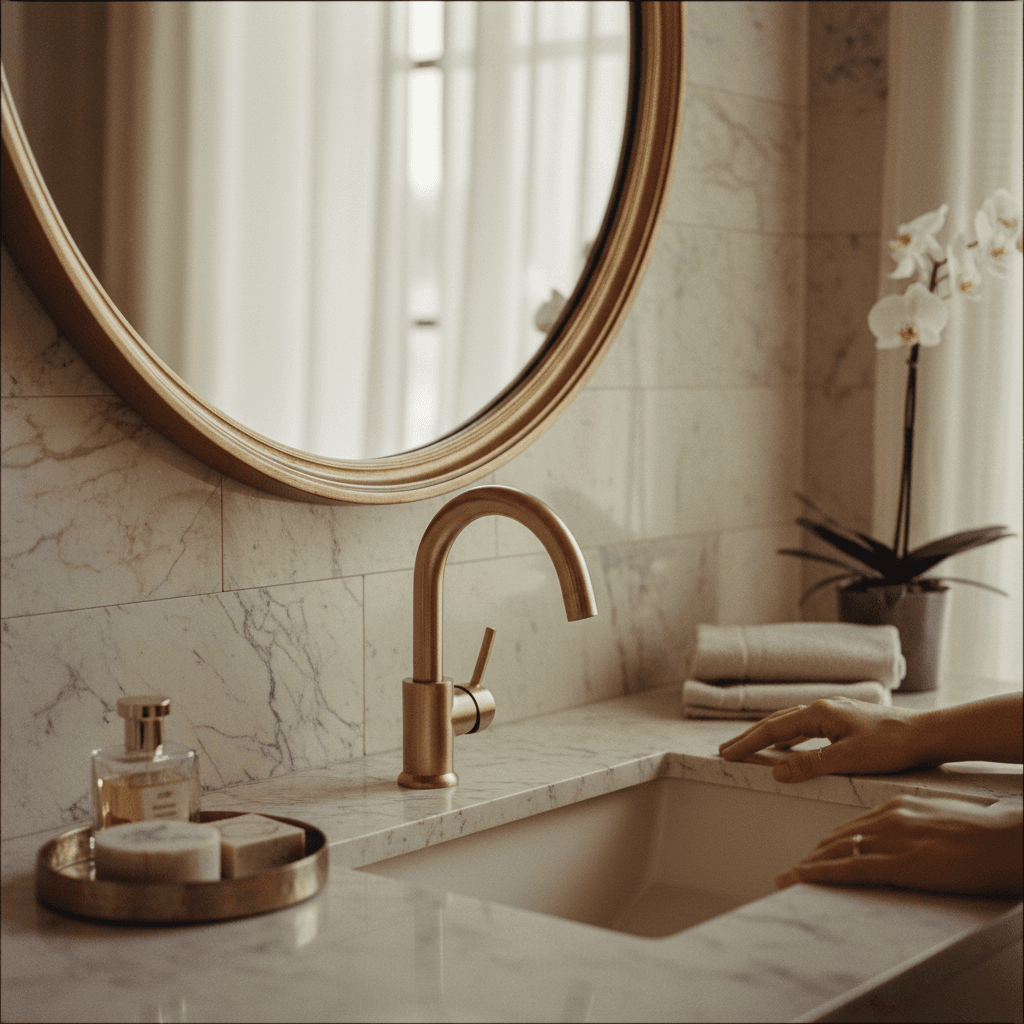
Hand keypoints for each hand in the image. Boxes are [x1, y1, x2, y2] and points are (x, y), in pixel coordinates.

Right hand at [717, 697, 923, 781]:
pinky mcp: (844, 721)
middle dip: (750, 738)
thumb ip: (810, 765)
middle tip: (726, 750)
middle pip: (776, 723)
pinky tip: (789, 748)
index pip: (772, 730)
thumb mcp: (848, 760)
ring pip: (791, 724)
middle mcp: (822, 708)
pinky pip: (806, 729)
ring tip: (750, 748)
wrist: (926, 735)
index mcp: (818, 713)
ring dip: (768, 737)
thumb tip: (775, 770)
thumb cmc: (891, 746)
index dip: (747, 743)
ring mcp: (833, 713)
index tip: (726, 754)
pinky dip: (789, 738)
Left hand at [775, 795, 1022, 897]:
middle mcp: (887, 819)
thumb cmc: (984, 832)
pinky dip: (819, 874)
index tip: (817, 852)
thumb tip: (912, 840)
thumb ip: (918, 827)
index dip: (832, 842)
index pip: (854, 825)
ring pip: (837, 853)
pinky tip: (799, 878)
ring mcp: (890, 840)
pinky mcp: (897, 864)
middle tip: (796, 868)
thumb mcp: (941, 819)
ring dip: (809, 866)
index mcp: (897, 806)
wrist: (1005, 840)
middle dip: (815, 855)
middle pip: (840, 838)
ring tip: (788, 877)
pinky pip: (848, 870)